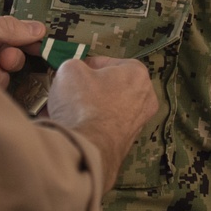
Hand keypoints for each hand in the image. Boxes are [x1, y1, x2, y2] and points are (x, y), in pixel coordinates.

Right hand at [45, 56, 158, 190]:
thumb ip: (74, 64)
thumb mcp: (70, 69)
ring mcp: (137, 123)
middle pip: (109, 86)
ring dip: (86, 106)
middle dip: (88, 88)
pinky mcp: (126, 142)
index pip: (108, 62)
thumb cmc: (83, 106)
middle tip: (71, 89)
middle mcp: (144, 98)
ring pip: (105, 107)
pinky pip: (104, 125)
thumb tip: (74, 71)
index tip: (75, 71)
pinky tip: (72, 124)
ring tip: (66, 108)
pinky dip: (89, 124)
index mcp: (137, 74)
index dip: (87, 65)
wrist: (85, 148)